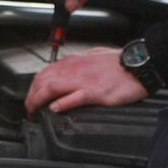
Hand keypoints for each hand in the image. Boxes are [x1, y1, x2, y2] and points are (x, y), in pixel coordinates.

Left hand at [26, 48, 148, 113]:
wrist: (139, 64)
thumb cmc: (118, 62)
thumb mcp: (93, 56)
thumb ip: (77, 64)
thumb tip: (65, 68)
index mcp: (74, 62)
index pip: (44, 73)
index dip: (33, 87)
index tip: (31, 97)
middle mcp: (74, 69)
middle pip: (42, 81)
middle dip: (30, 96)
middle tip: (29, 109)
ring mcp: (84, 81)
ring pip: (52, 88)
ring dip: (38, 100)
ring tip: (34, 111)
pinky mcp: (96, 92)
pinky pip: (74, 97)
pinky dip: (62, 103)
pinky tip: (54, 108)